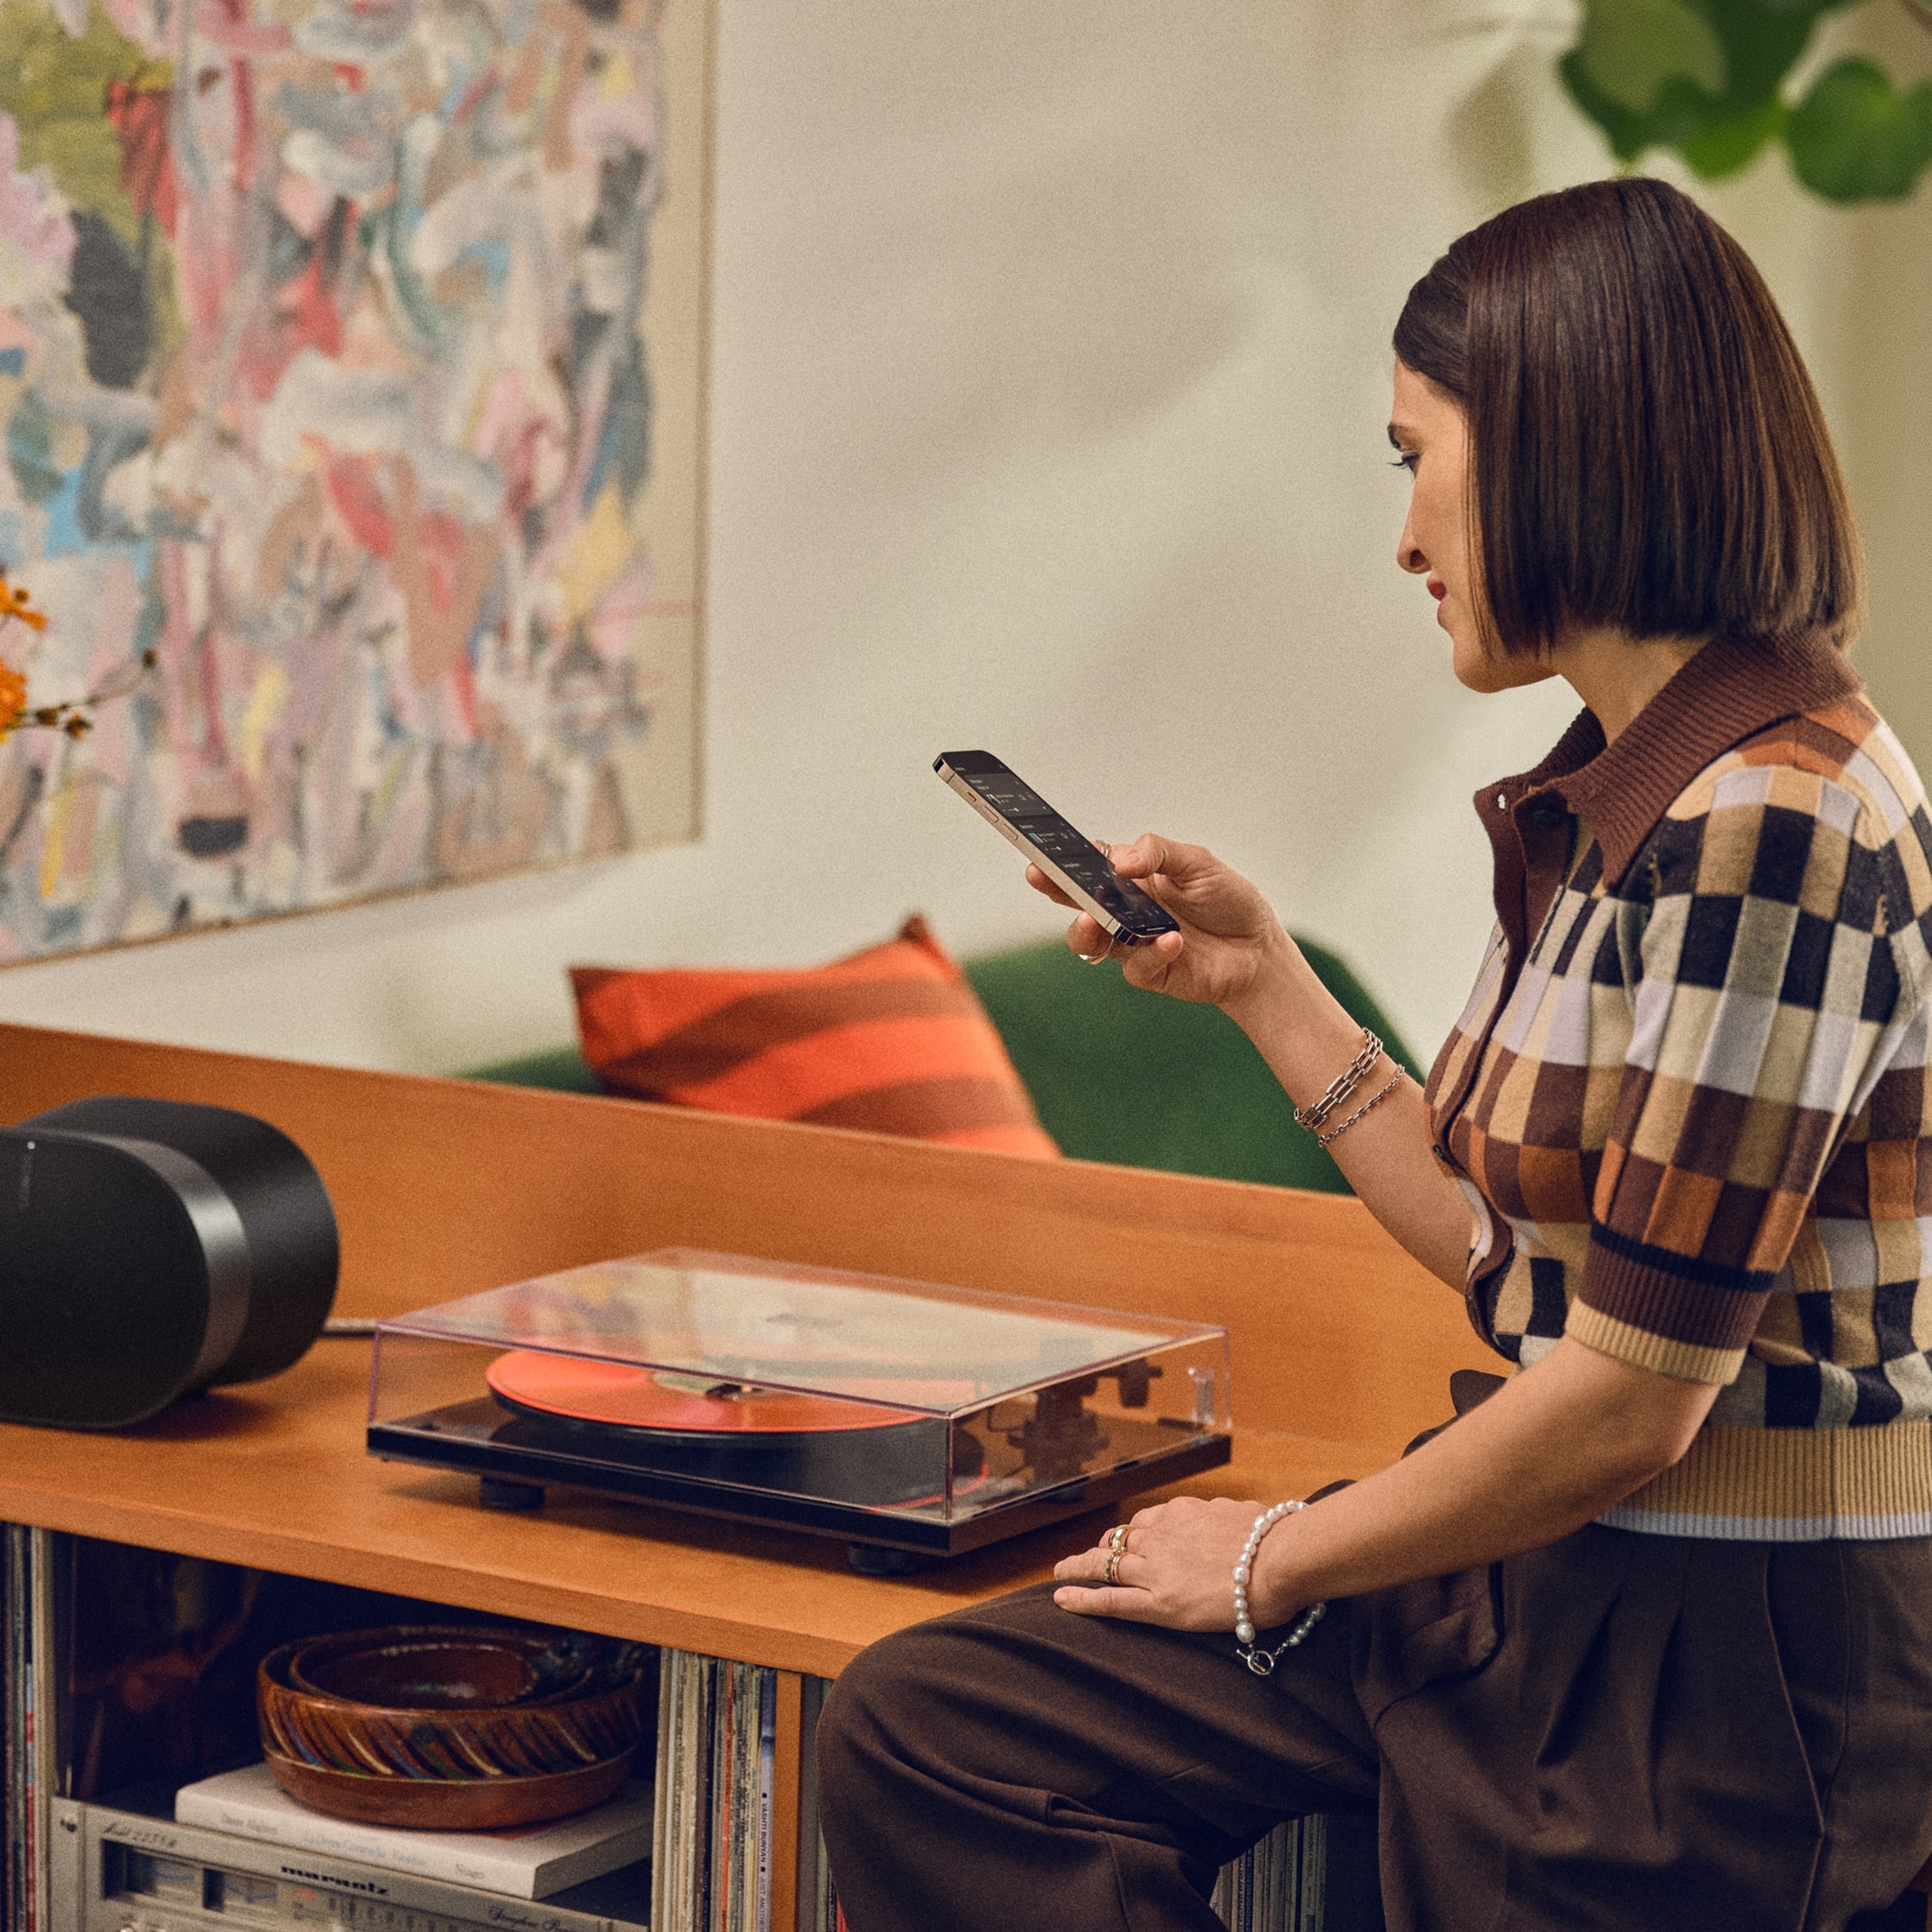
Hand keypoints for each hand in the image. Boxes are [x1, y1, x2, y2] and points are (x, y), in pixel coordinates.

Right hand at [1025, 834, 1289, 1009]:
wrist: (1260, 950)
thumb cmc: (1228, 901)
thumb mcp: (1199, 863)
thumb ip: (1157, 853)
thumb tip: (1118, 858)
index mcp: (1133, 879)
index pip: (1090, 866)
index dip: (1063, 861)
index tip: (1042, 854)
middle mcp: (1125, 911)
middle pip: (1077, 902)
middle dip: (1056, 889)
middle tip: (1043, 878)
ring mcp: (1133, 943)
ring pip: (1090, 942)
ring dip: (1087, 930)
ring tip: (1094, 919)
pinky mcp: (1149, 973)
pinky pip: (1135, 966)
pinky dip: (1152, 953)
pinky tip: (1173, 941)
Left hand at [1052, 1496, 1288, 1631]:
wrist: (1279, 1561)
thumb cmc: (1273, 1537)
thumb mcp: (1243, 1513)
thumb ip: (1224, 1514)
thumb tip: (1226, 1514)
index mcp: (1181, 1513)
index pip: (1146, 1522)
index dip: (1133, 1534)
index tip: (1127, 1540)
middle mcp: (1161, 1537)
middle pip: (1120, 1541)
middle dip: (1104, 1549)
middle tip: (1091, 1556)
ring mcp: (1156, 1570)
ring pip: (1105, 1566)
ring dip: (1080, 1567)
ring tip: (1061, 1572)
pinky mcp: (1159, 1603)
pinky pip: (1111, 1600)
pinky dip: (1083, 1598)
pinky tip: (1062, 1598)